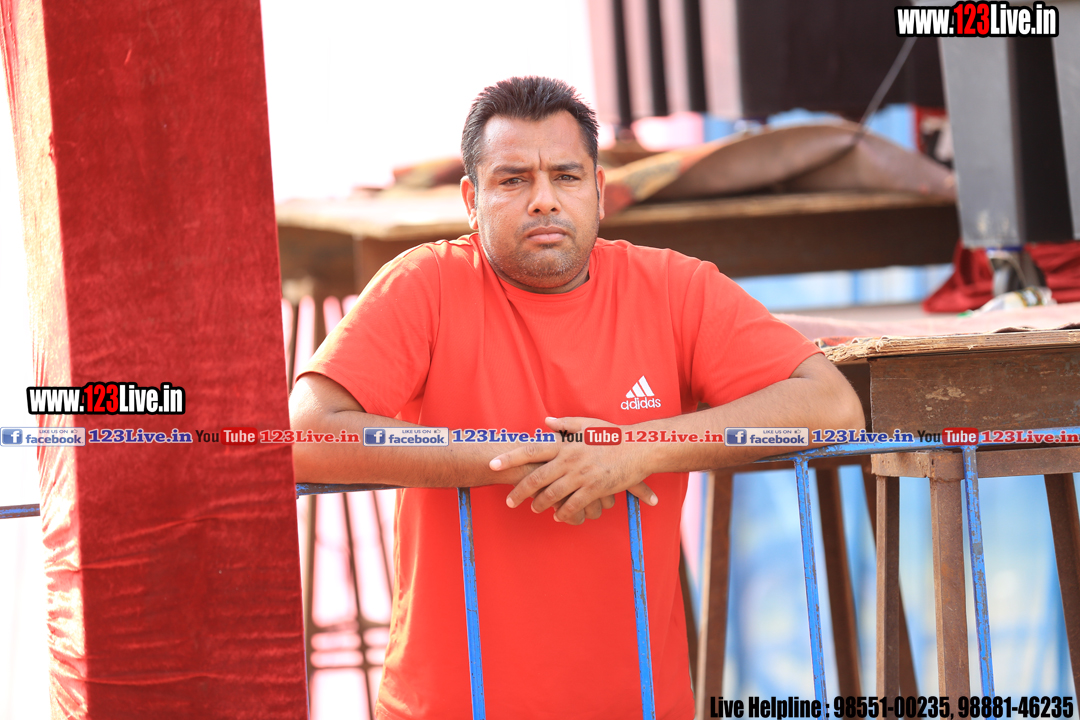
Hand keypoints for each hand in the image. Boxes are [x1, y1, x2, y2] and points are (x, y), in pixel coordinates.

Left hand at [489, 417, 657, 524]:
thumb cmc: (613, 436)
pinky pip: (574, 505)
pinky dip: (564, 512)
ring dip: (540, 504)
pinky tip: (559, 516)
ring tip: (533, 509)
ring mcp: (582, 475)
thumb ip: (565, 424)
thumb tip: (545, 422)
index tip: (493, 465)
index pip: (531, 450)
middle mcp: (570, 459)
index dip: (510, 458)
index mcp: (566, 443)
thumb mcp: (588, 425)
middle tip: (509, 501)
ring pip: (553, 494)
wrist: (640, 448)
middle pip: (537, 478)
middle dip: (520, 491)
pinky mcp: (595, 489)